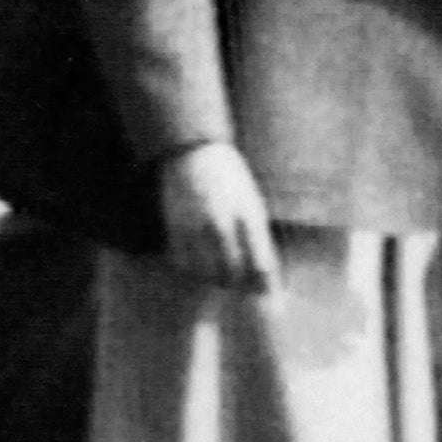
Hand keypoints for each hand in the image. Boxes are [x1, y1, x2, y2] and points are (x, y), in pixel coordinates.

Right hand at [156, 140, 276, 293]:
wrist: (193, 152)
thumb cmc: (231, 181)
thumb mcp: (253, 203)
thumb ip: (259, 239)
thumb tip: (265, 276)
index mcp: (249, 216)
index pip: (260, 265)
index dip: (262, 284)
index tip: (261, 289)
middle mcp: (223, 223)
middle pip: (232, 274)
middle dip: (237, 283)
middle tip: (237, 281)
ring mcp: (196, 227)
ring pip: (206, 273)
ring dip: (214, 278)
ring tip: (217, 272)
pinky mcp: (175, 228)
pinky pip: (184, 264)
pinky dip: (193, 269)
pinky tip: (198, 261)